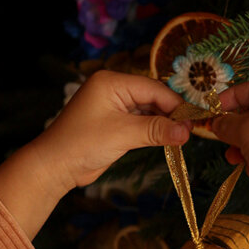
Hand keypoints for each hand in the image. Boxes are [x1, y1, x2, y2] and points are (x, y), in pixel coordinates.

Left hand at [0, 71, 188, 239]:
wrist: (55, 166)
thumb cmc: (83, 144)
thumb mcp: (123, 134)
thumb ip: (156, 130)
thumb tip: (187, 132)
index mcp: (112, 82)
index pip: (153, 88)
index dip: (175, 104)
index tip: (193, 120)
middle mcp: (113, 90)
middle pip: (152, 97)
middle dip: (171, 113)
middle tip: (191, 130)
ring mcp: (113, 107)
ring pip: (147, 110)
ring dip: (163, 122)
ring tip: (183, 136)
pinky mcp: (114, 123)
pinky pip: (140, 121)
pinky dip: (153, 130)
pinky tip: (167, 138)